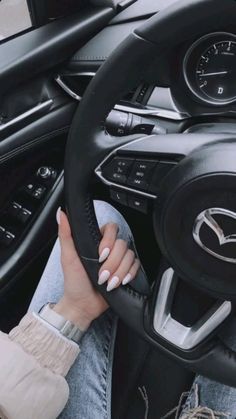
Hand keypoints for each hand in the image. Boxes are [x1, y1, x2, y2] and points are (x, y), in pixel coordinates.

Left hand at [54, 208, 139, 331]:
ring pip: (130, 256)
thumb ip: (65, 234)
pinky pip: (136, 266)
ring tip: (108, 283)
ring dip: (119, 271)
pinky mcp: (126, 272)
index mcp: (95, 242)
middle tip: (101, 275)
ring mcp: (118, 261)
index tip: (100, 255)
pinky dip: (129, 275)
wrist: (82, 305)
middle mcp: (109, 249)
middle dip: (112, 263)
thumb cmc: (73, 282)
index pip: (111, 229)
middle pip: (122, 245)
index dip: (109, 241)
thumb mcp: (67, 257)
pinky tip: (120, 282)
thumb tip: (61, 213)